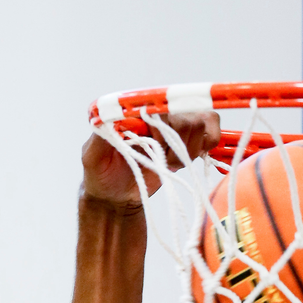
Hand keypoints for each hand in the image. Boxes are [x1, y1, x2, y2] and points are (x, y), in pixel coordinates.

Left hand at [81, 111, 221, 210]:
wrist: (115, 199)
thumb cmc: (101, 176)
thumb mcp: (91, 156)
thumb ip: (100, 135)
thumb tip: (107, 117)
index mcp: (135, 112)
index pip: (160, 103)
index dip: (163, 124)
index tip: (156, 142)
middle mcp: (157, 114)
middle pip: (185, 114)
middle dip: (174, 141)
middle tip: (158, 156)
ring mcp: (175, 127)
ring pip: (200, 123)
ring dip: (187, 148)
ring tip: (167, 163)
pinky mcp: (190, 142)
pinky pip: (211, 134)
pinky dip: (203, 148)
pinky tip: (183, 160)